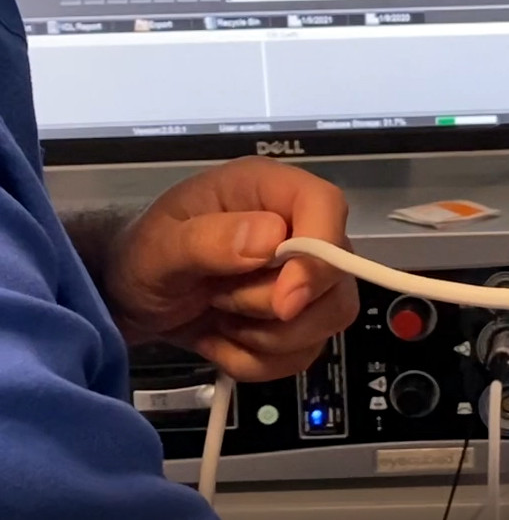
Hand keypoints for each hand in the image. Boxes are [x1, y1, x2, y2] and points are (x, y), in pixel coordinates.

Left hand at [105, 156, 359, 381]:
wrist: (128, 301)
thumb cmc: (140, 259)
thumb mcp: (158, 248)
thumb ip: (208, 240)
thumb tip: (270, 239)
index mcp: (269, 191)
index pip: (327, 206)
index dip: (319, 255)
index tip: (285, 301)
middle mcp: (299, 229)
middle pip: (336, 277)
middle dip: (275, 308)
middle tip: (219, 301)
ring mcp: (305, 276)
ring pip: (329, 320)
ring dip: (266, 338)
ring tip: (219, 319)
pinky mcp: (300, 318)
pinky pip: (304, 353)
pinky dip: (258, 360)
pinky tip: (224, 340)